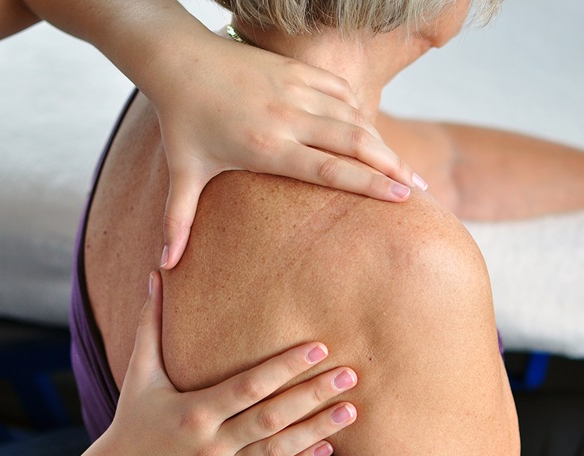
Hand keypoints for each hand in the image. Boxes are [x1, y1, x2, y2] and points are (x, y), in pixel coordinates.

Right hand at [89, 272, 357, 455]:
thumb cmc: (133, 420)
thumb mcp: (139, 374)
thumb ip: (151, 324)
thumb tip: (155, 273)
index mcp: (194, 411)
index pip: (248, 386)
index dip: (284, 367)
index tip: (318, 347)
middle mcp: (212, 443)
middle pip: (271, 418)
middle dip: (312, 396)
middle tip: (349, 374)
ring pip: (278, 451)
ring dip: (317, 430)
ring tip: (350, 410)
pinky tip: (329, 444)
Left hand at [153, 31, 425, 268]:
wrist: (179, 60)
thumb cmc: (182, 120)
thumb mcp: (182, 174)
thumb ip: (177, 221)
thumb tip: (162, 266)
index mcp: (266, 146)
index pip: (330, 168)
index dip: (370, 183)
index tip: (403, 197)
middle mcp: (288, 117)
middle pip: (355, 143)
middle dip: (393, 166)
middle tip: (421, 188)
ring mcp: (296, 90)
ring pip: (354, 117)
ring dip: (383, 142)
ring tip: (405, 167)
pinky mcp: (298, 71)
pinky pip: (342, 93)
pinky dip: (361, 113)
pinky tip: (372, 134)